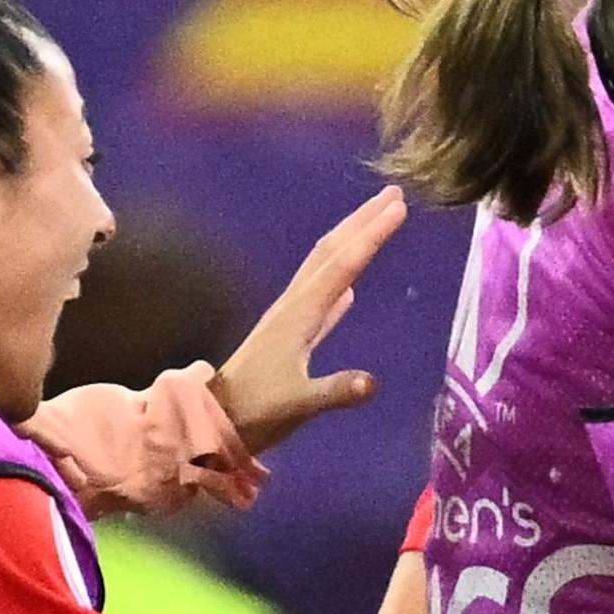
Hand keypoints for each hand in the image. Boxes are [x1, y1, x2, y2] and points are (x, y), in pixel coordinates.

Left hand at [214, 187, 407, 453]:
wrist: (215, 419)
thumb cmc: (256, 410)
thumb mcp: (297, 404)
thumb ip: (335, 391)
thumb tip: (374, 382)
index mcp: (300, 314)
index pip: (344, 265)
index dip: (371, 235)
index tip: (398, 206)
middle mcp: (295, 305)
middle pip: (332, 251)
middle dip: (362, 221)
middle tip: (393, 194)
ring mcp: (292, 318)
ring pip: (326, 268)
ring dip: (352, 241)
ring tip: (377, 221)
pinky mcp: (290, 336)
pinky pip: (323, 300)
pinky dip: (340, 286)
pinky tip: (352, 289)